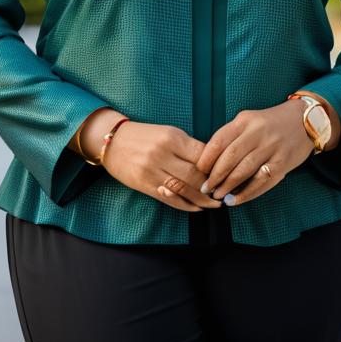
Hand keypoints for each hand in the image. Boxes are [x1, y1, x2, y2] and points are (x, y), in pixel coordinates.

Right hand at [99, 120, 225, 213]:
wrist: (113, 142)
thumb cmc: (146, 136)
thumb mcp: (168, 133)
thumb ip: (188, 147)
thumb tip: (212, 163)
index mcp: (172, 137)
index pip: (201, 155)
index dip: (216, 166)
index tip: (227, 173)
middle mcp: (162, 154)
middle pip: (194, 175)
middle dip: (212, 186)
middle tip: (224, 192)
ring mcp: (153, 171)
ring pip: (184, 190)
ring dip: (202, 200)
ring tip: (215, 204)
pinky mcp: (145, 185)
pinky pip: (170, 199)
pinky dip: (185, 205)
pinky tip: (196, 208)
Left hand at [194, 100, 314, 206]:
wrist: (305, 121)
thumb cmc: (270, 123)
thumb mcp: (249, 121)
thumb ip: (232, 136)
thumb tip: (210, 162)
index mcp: (245, 120)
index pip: (219, 141)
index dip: (206, 159)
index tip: (199, 171)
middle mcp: (258, 132)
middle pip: (230, 157)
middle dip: (215, 176)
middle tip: (205, 188)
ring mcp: (272, 148)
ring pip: (244, 170)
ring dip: (227, 186)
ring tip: (217, 196)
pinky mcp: (283, 163)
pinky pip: (261, 182)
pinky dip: (246, 193)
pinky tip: (235, 200)